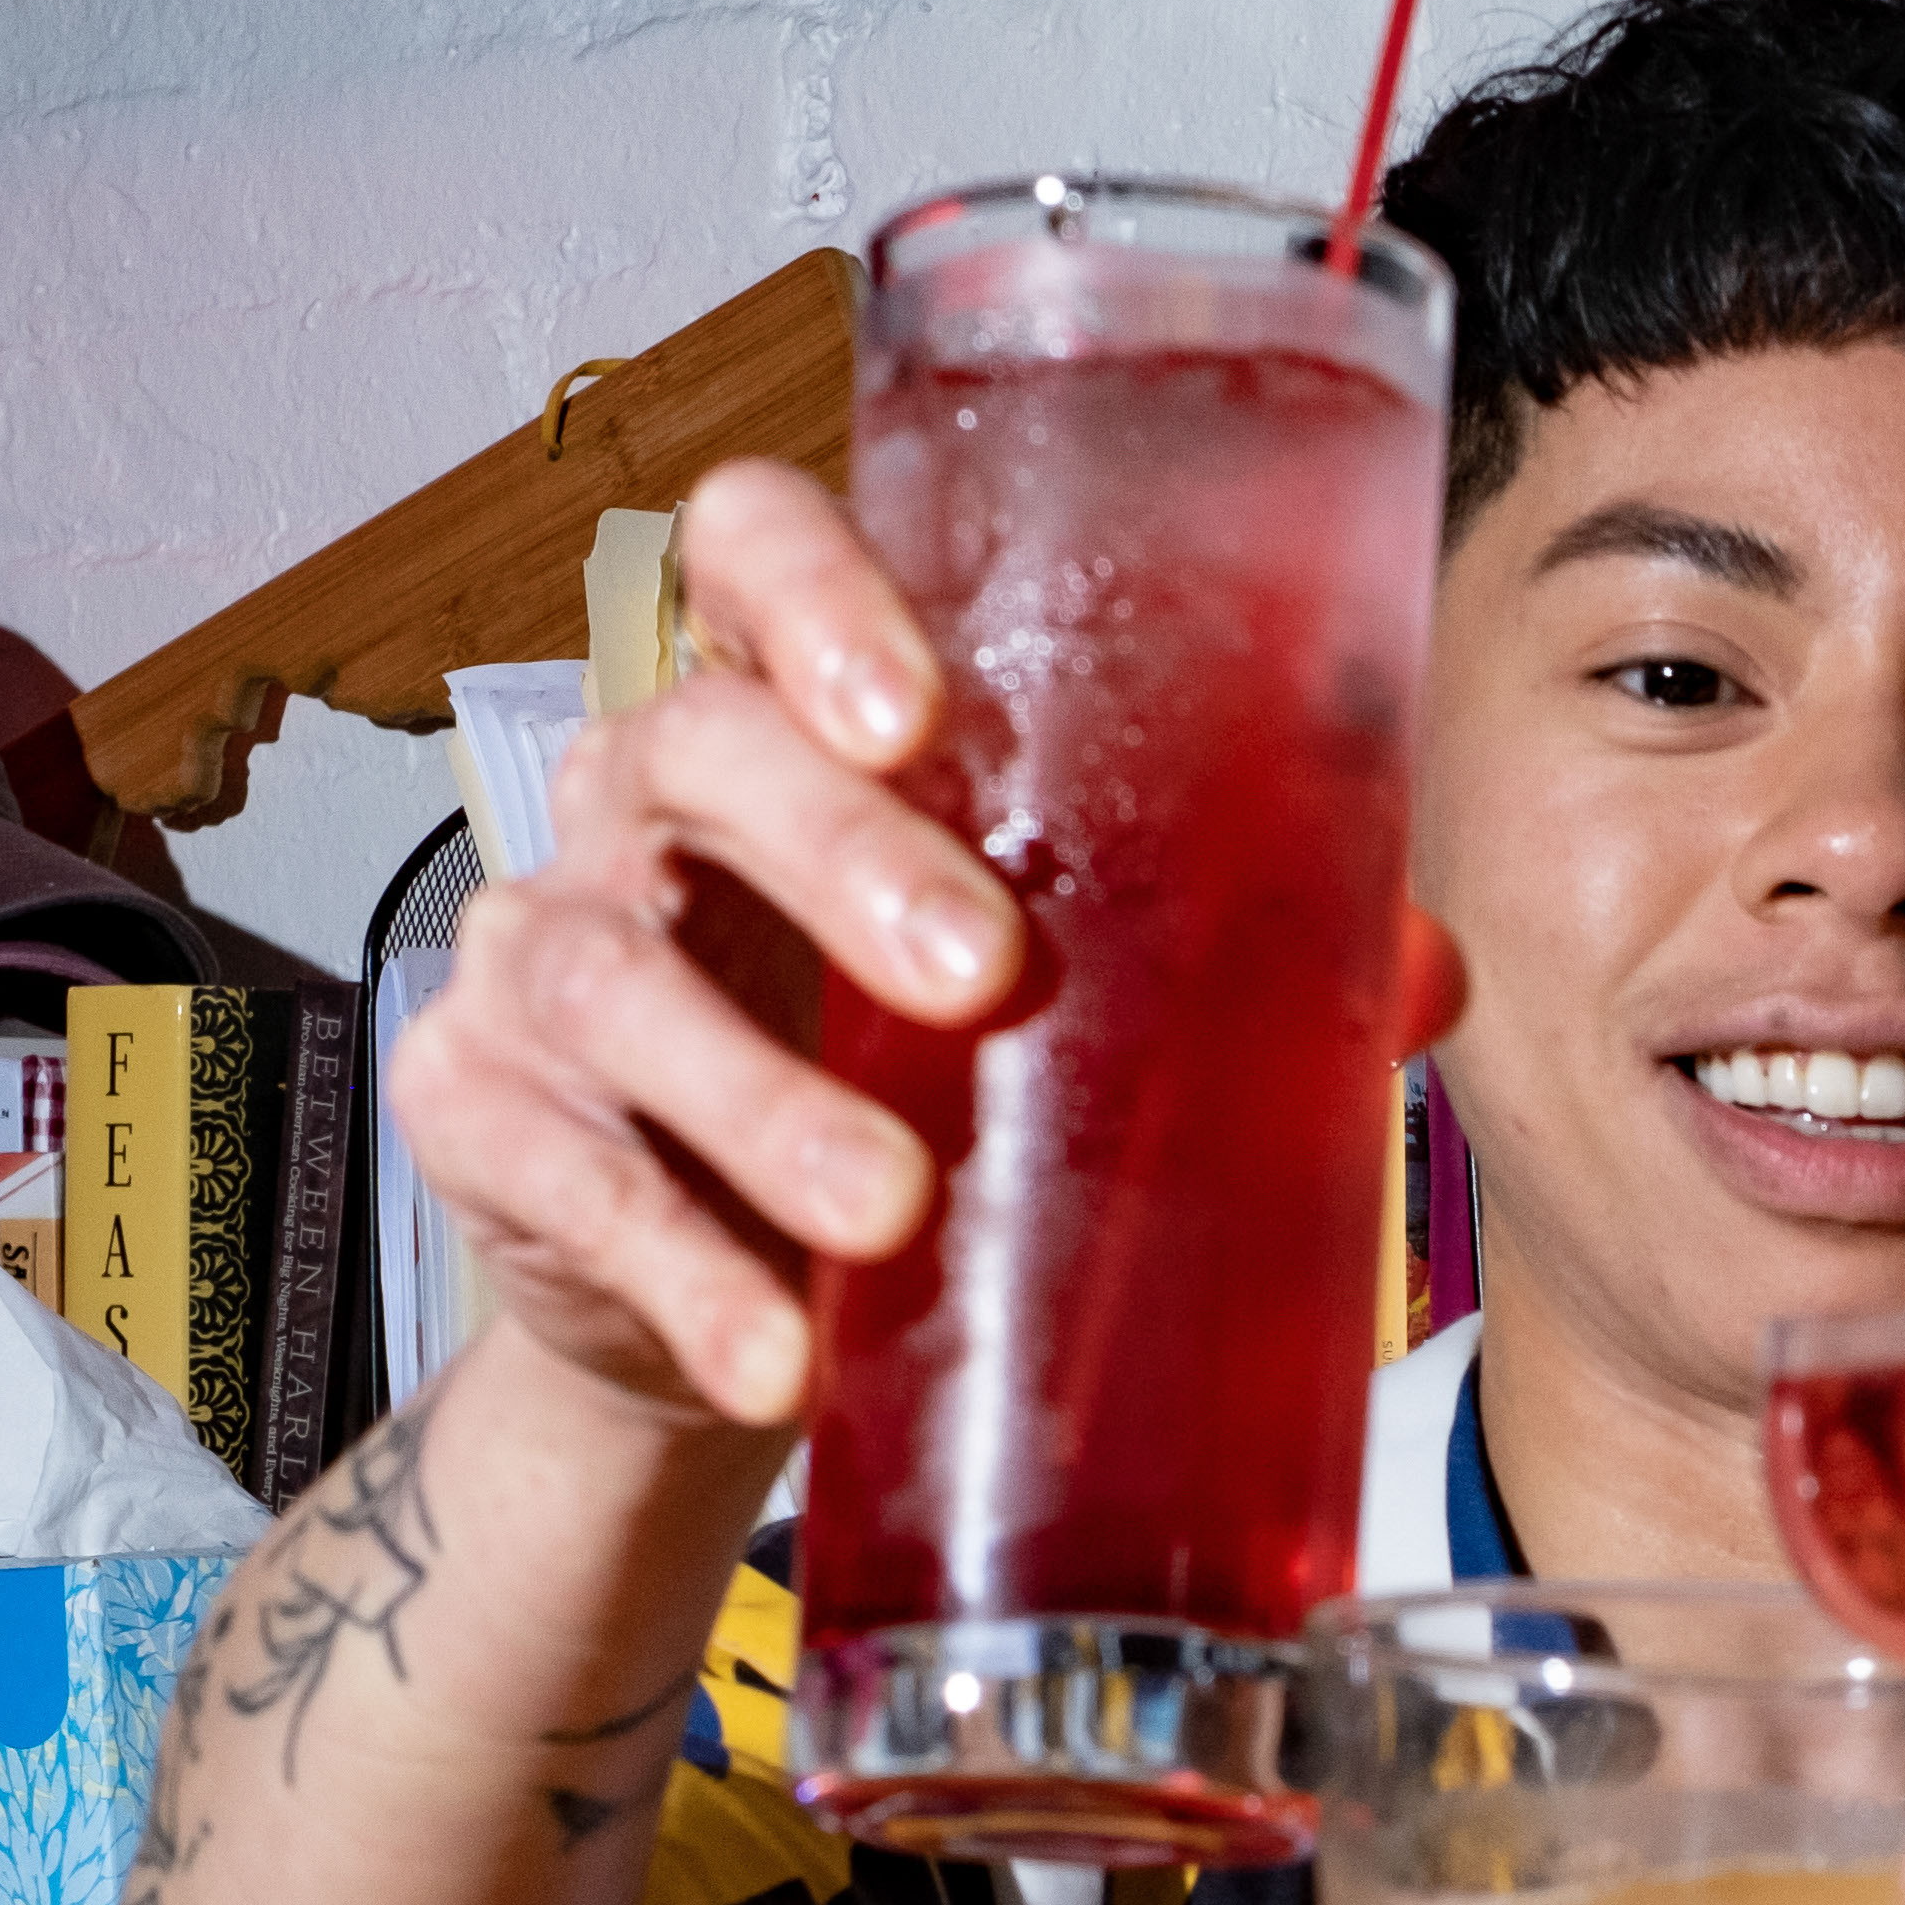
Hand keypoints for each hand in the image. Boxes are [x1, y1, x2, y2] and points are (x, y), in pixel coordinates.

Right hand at [383, 458, 1469, 1439]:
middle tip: (977, 972)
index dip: (810, 589)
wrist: (727, 1295)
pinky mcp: (484, 1115)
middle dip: (837, 853)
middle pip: (698, 751)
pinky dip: (674, 1270)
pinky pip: (558, 1174)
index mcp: (783, 722)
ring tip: (887, 1209)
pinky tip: (769, 1350)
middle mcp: (642, 804)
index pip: (744, 553)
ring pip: (613, 976)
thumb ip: (1218, 953)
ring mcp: (542, 951)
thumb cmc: (898, 1069)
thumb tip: (1421, 972)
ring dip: (758, 1100)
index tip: (914, 697)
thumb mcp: (1042, 991)